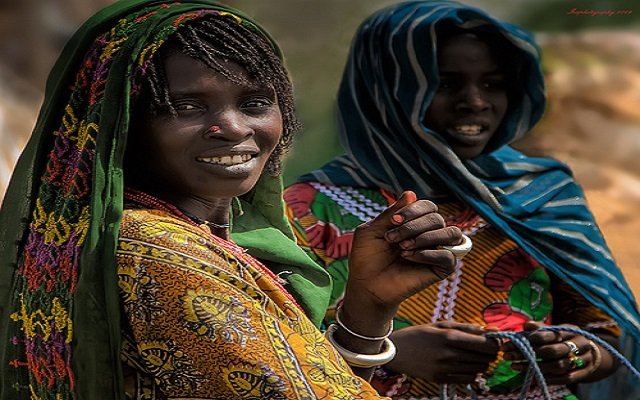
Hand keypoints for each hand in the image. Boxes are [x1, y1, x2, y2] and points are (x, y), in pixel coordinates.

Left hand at [343, 191, 460, 318]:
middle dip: (413, 226)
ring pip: (451, 233)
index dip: (413, 209)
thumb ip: (391, 213)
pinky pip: (449, 256)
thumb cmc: (367, 256)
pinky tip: (408, 257)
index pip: (428, 207)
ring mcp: (437, 251)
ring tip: (402, 247)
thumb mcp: (373, 230)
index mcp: (415, 223)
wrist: (366, 284)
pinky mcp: (441, 269)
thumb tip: (411, 193)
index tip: (393, 221)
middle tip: (391, 239)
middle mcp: (429, 234)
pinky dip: (428, 254)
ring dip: (425, 237)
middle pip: (436, 218)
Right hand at [386, 322, 500, 382]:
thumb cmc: (418, 334)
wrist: (395, 352)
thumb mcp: (440, 325)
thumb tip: (490, 329)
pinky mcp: (441, 379)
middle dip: (489, 353)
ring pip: (479, 370)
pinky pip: (468, 379)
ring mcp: (445, 369)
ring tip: (471, 356)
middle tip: (482, 348)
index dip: (494, 343)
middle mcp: (449, 354)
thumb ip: (466, 327)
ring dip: (480, 363)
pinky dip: (472, 373)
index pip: (486, 344)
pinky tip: (463, 365)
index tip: (492, 341)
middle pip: (485, 358)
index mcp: (449, 337)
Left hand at [503, 321, 612, 384]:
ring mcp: (584, 359)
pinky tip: (533, 378)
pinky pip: (566, 378)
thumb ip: (540, 328)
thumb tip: (526, 324)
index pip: (548, 334)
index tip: (510, 343)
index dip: (529, 338)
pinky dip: (549, 379)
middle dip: (528, 354)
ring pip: (558, 365)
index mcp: (569, 330)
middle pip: (552, 351)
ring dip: (536, 368)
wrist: (590, 353)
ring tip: (516, 366)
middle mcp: (579, 343)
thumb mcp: (554, 331)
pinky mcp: (584, 373)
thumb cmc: (565, 340)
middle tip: (508, 356)